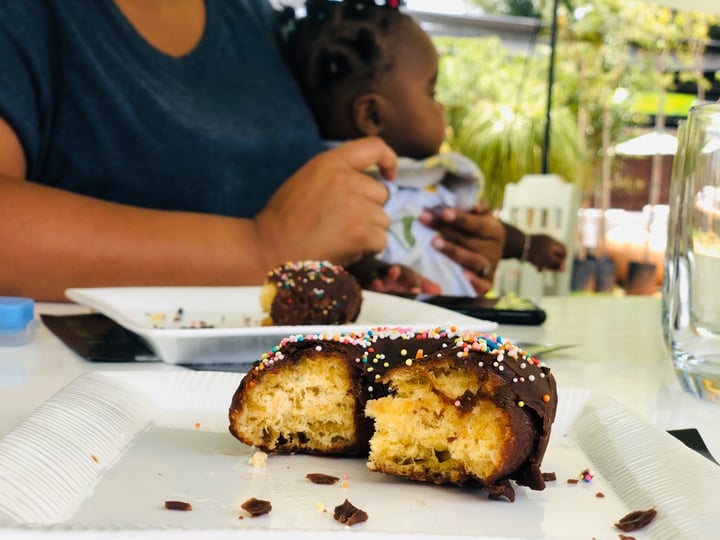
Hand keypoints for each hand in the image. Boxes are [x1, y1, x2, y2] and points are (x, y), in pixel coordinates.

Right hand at [255, 137, 395, 267]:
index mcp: (330, 163)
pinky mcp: (361, 232)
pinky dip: (367, 249)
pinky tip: (344, 249)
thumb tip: (370, 181)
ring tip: (339, 237)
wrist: (270, 249)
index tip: (389, 175)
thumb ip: (336, 175)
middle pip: (381, 193)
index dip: (388, 160)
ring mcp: (356, 206)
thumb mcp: (307, 180)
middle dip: (368, 209)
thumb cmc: (284, 219)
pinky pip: (380, 241)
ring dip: (368, 231)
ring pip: (382, 220)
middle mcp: (346, 179)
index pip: (374, 147)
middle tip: (341, 222)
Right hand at [346, 257, 441, 296]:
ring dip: (374, 279)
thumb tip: (439, 291)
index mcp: (396, 272)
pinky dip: (356, 285)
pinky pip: (354, 282)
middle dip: (392, 272)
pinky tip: (356, 289)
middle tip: (395, 272)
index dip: (411, 281)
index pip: (406, 274)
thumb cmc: (387, 275)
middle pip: (387, 271)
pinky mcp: (353, 281)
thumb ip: (420, 283)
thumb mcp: (404, 278)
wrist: (359, 266)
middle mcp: (381, 272)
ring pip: (370, 276)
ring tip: (376, 283)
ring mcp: (365, 277)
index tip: (417, 291)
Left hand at [419, 204, 504, 295]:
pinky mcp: (487, 283)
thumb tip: (473, 204)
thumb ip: (474, 208)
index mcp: (494, 230)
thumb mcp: (482, 217)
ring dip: (453, 252)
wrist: (493, 252)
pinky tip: (464, 276)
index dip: (459, 218)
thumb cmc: (480, 231)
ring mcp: (490, 267)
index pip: (475, 224)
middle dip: (446, 231)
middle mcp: (494, 249)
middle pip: (468, 241)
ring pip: (472, 260)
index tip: (442, 211)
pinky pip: (482, 285)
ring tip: (434, 243)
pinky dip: (475, 282)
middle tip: (425, 221)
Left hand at [526, 234, 566, 271]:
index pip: (563, 249)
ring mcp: (538, 240)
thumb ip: (556, 264)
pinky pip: (537, 252)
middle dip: (552, 263)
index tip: (560, 267)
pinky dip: (537, 259)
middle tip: (548, 270)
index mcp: (553, 242)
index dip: (564, 259)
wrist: (517, 245)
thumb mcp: (547, 261)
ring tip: (539, 270)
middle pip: (553, 252)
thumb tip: (565, 268)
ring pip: (544, 253)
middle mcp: (546, 239)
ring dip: (544, 262)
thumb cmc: (534, 253)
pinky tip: (533, 266)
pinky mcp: (530, 243)